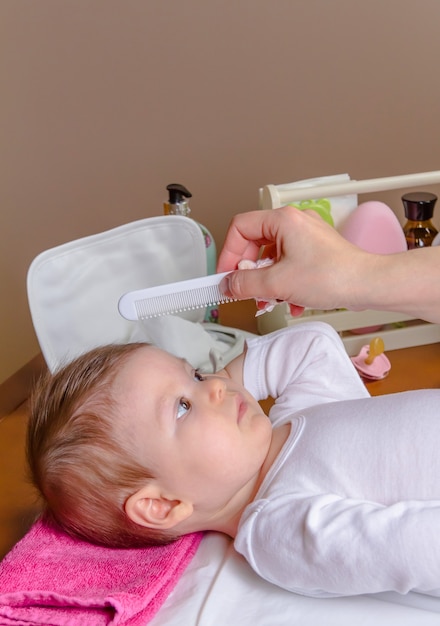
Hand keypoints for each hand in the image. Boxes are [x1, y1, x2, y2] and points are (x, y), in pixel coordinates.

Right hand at [217, 206, 364, 313]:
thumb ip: (245, 284)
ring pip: (271, 257)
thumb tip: (227, 285)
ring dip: (266, 282)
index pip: (240, 227)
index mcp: (283, 220)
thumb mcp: (278, 283)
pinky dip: (284, 283)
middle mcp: (294, 223)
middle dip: (249, 272)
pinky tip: (290, 301)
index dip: (228, 253)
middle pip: (254, 244)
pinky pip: (287, 264)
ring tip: (270, 299)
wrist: (367, 284)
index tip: (226, 275)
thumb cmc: (334, 275)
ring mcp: (305, 237)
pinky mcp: (314, 252)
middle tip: (245, 289)